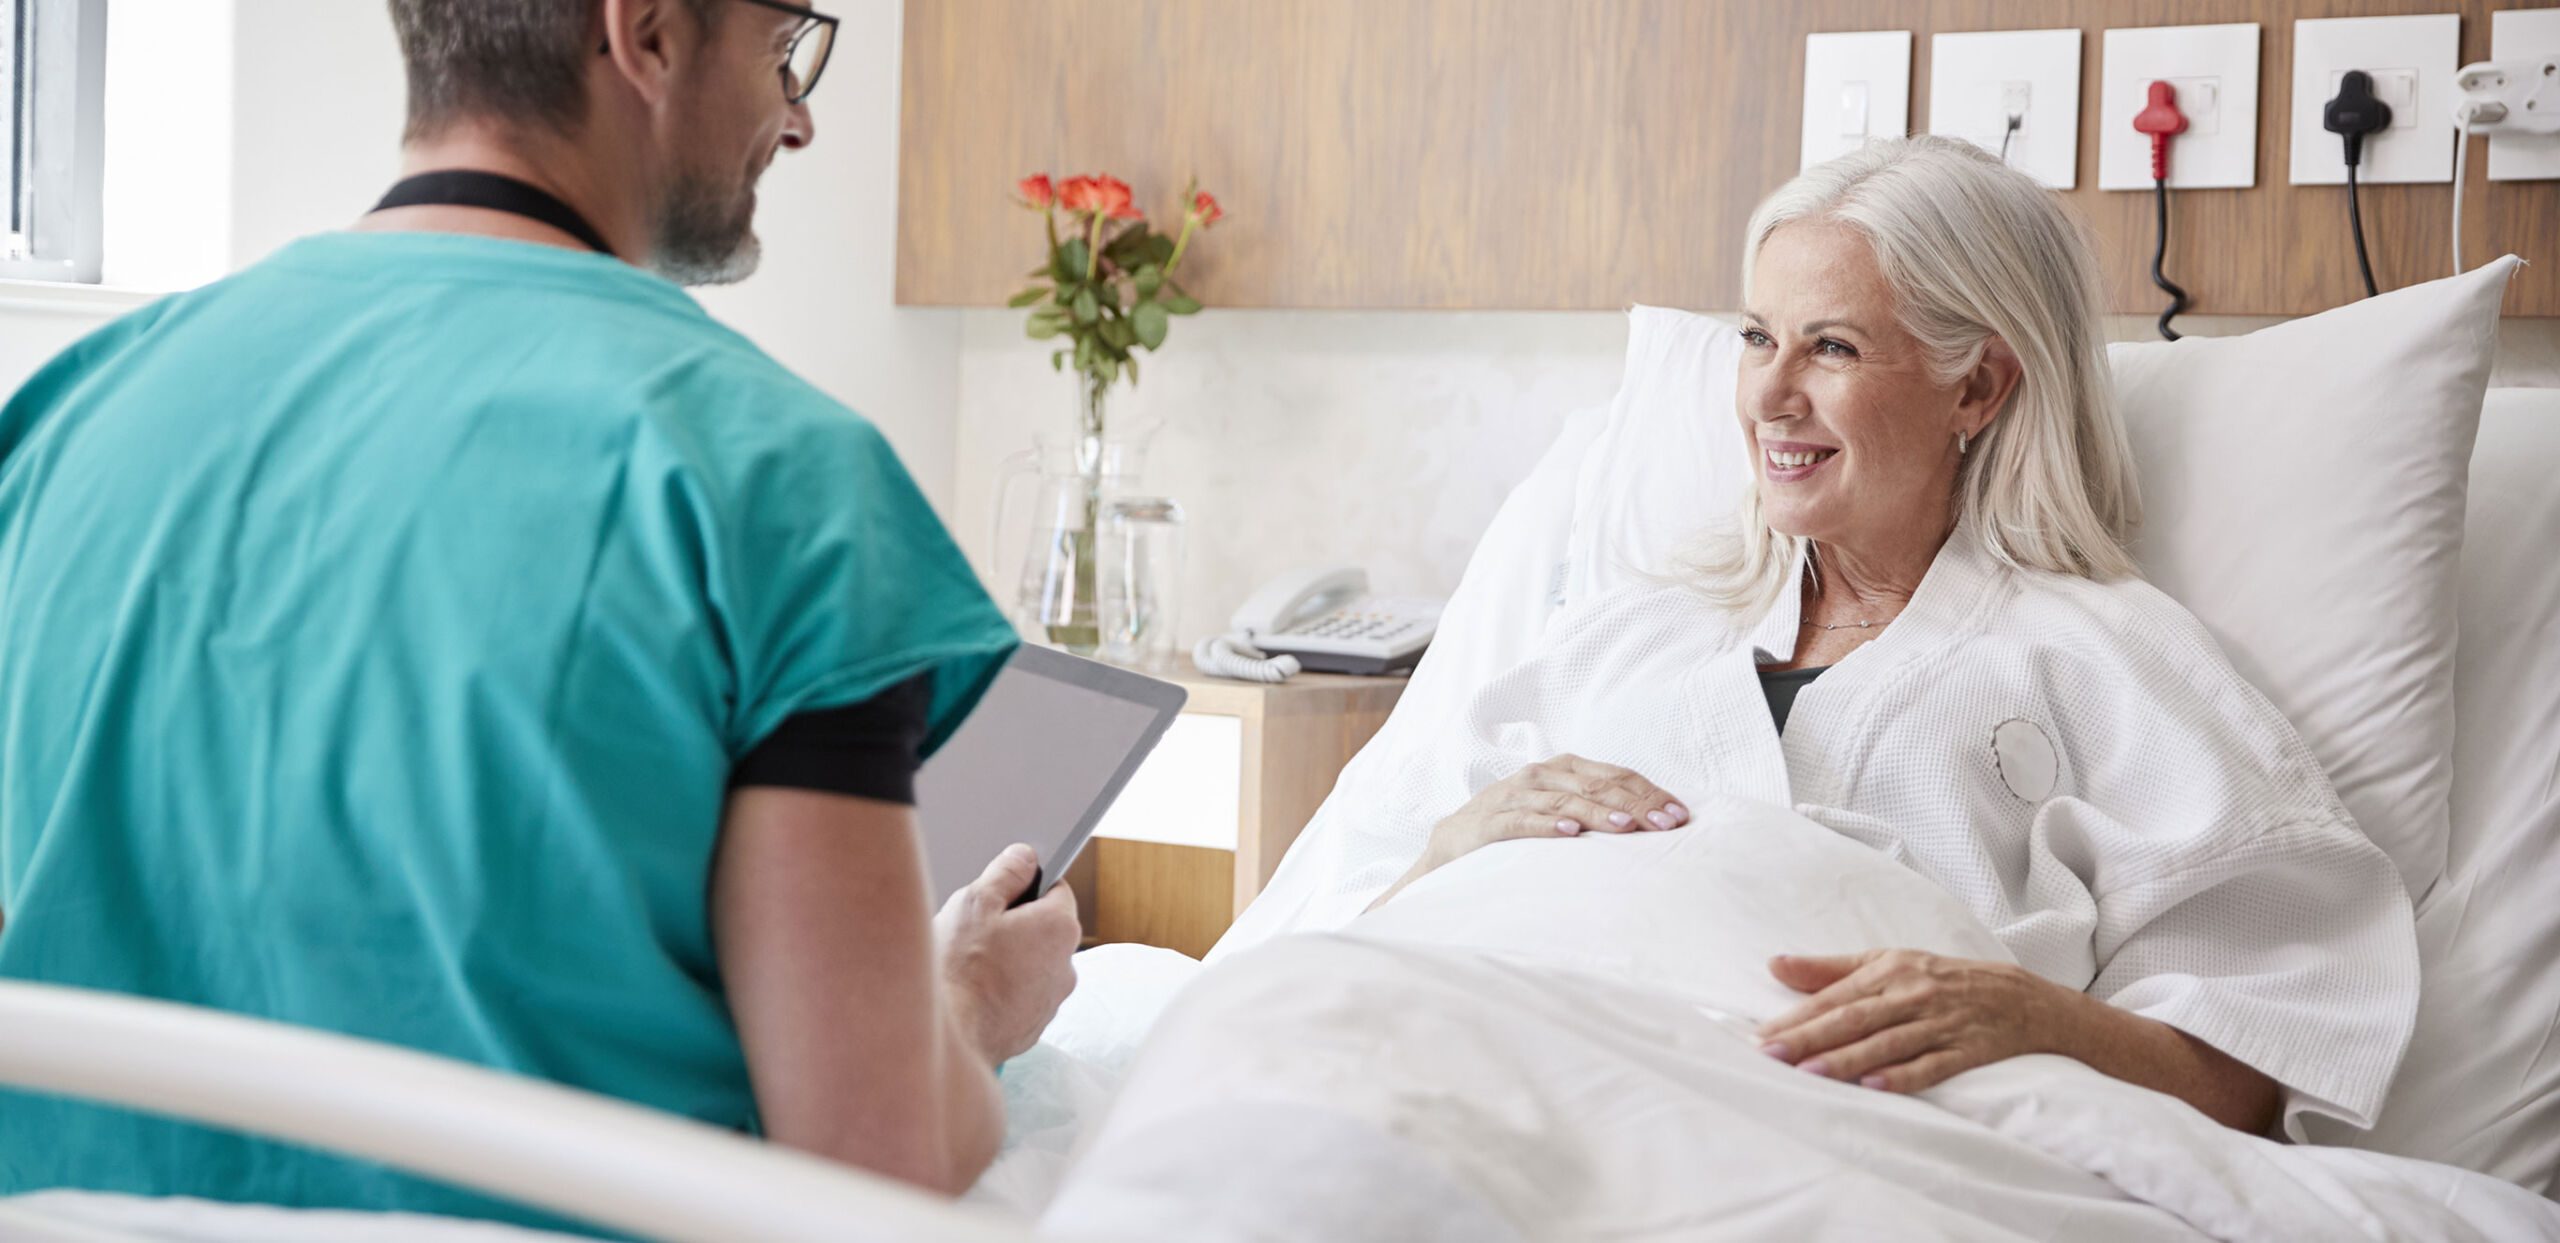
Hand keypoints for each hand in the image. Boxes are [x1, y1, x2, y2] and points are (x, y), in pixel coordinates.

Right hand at [935, 844, 1079, 1066]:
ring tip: (971, 965)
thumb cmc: (957, 970)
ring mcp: (1052, 1000)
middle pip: (1045, 929)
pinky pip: (1023, 996)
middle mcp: (1066, 965)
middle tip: (977, 930)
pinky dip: (1004, 991)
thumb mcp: (975, 902)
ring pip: (1033, 964)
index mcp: (1059, 926)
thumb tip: (1025, 857)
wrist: (945, 1038)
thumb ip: (1006, 872)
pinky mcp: (1034, 1026)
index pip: (1056, 889)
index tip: (1003, 894)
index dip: (1026, 887)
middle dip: (1016, 925)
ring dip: (1011, 960)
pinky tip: (973, 992)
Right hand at [1423, 754, 1688, 866]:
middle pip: (1596, 786)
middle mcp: (1540, 775)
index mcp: (1563, 768)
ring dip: (1598, 814)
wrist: (1453, 842)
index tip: (1679, 815)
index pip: (1615, 775)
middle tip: (1666, 825)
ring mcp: (1514, 796)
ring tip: (1627, 827)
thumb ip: (1597, 807)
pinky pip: (1523, 821)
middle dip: (1636, 805)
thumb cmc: (1516, 824)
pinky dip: (1548, 826)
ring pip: (1564, 801)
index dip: (1649, 793)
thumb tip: (1653, 821)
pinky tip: (1571, 834)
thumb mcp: (1558, 808)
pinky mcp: (1490, 822)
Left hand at [1754, 949, 2082, 1092]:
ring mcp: (1940, 1023)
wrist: (2020, 997)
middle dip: (1811, 1037)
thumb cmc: (1940, 977)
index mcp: (1889, 971)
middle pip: (1854, 1018)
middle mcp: (1912, 995)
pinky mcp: (1966, 1050)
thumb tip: (1774, 965)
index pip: (1835, 997)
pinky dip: (1903, 1076)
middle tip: (1772, 1054)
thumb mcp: (1888, 962)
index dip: (1797, 1017)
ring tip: (1810, 1073)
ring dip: (1848, 1059)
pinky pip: (1931, 1065)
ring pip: (1887, 1043)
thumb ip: (1829, 969)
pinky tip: (1874, 1086)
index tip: (1761, 1036)